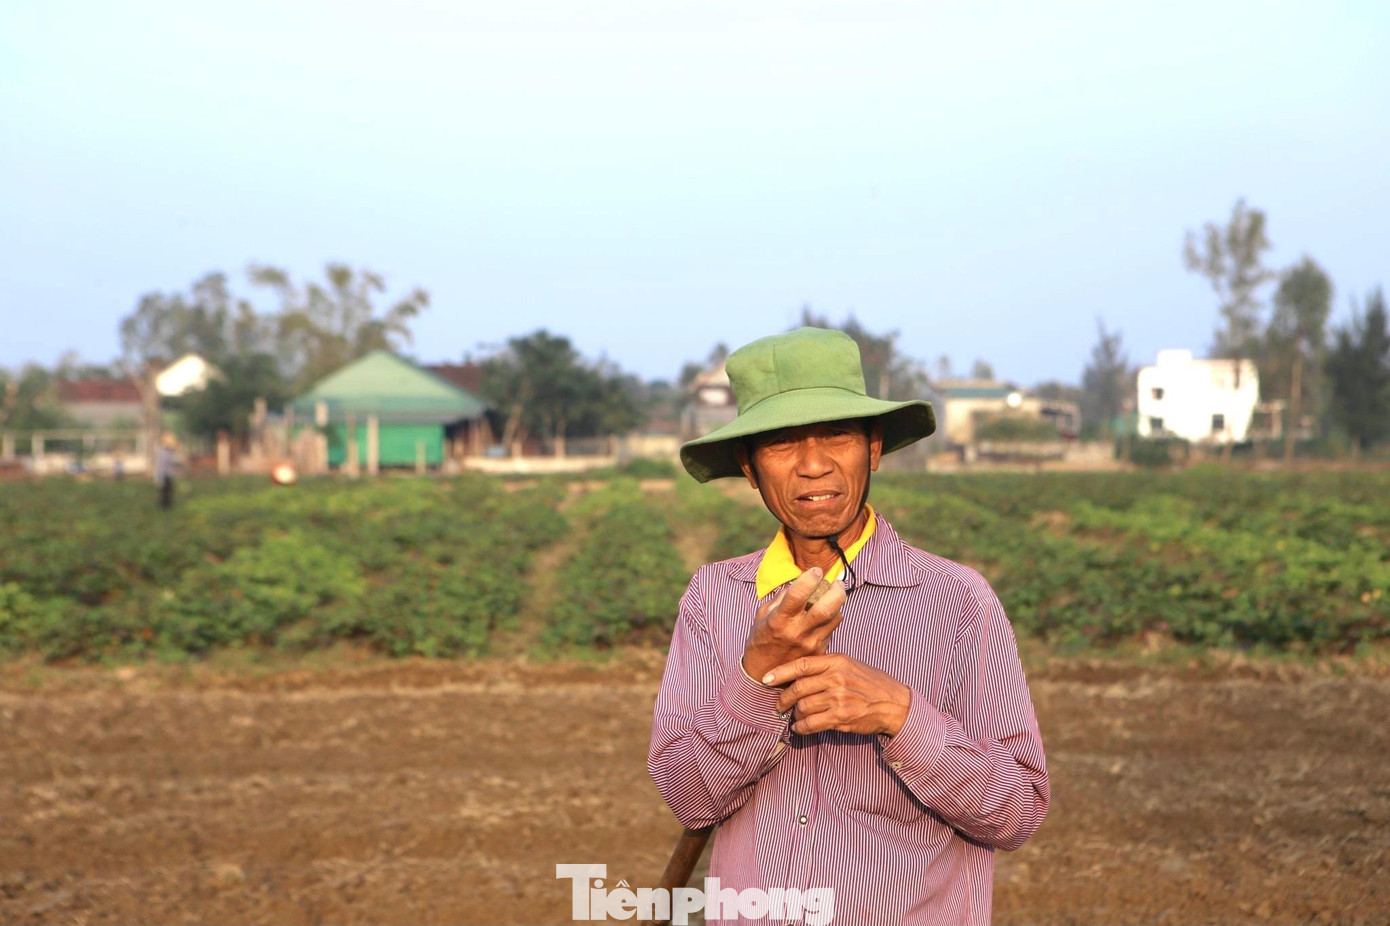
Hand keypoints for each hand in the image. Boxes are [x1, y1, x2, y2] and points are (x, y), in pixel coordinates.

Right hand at [741, 568, 845, 682]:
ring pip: (835, 618)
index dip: (809, 579)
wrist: (763, 673)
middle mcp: (796, 632)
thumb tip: (800, 582)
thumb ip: (781, 598)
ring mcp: (810, 644)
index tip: (816, 570)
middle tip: (837, 583)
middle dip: (836, 592)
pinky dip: (832, 618)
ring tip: (833, 596)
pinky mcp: (819, 652)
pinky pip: (832, 629)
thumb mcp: (763, 615)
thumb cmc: (762, 639)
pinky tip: (825, 615)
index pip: (797, 595)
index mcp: (779, 620)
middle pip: (826, 609)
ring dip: (837, 604)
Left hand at [764, 653, 910, 736]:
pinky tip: (799, 728)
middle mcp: (836, 678)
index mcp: (836, 661)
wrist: (894, 703)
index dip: (780, 672)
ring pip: (803, 707)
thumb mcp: (850, 665)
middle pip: (798, 688)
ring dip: (794, 715)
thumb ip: (826, 666)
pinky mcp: (841, 717)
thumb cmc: (870, 683)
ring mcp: (838, 698)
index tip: (765, 678)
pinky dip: (801, 728)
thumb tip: (798, 673)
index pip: (801, 664)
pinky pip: (812, 723)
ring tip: (794, 717)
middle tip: (779, 705)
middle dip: (783, 699)